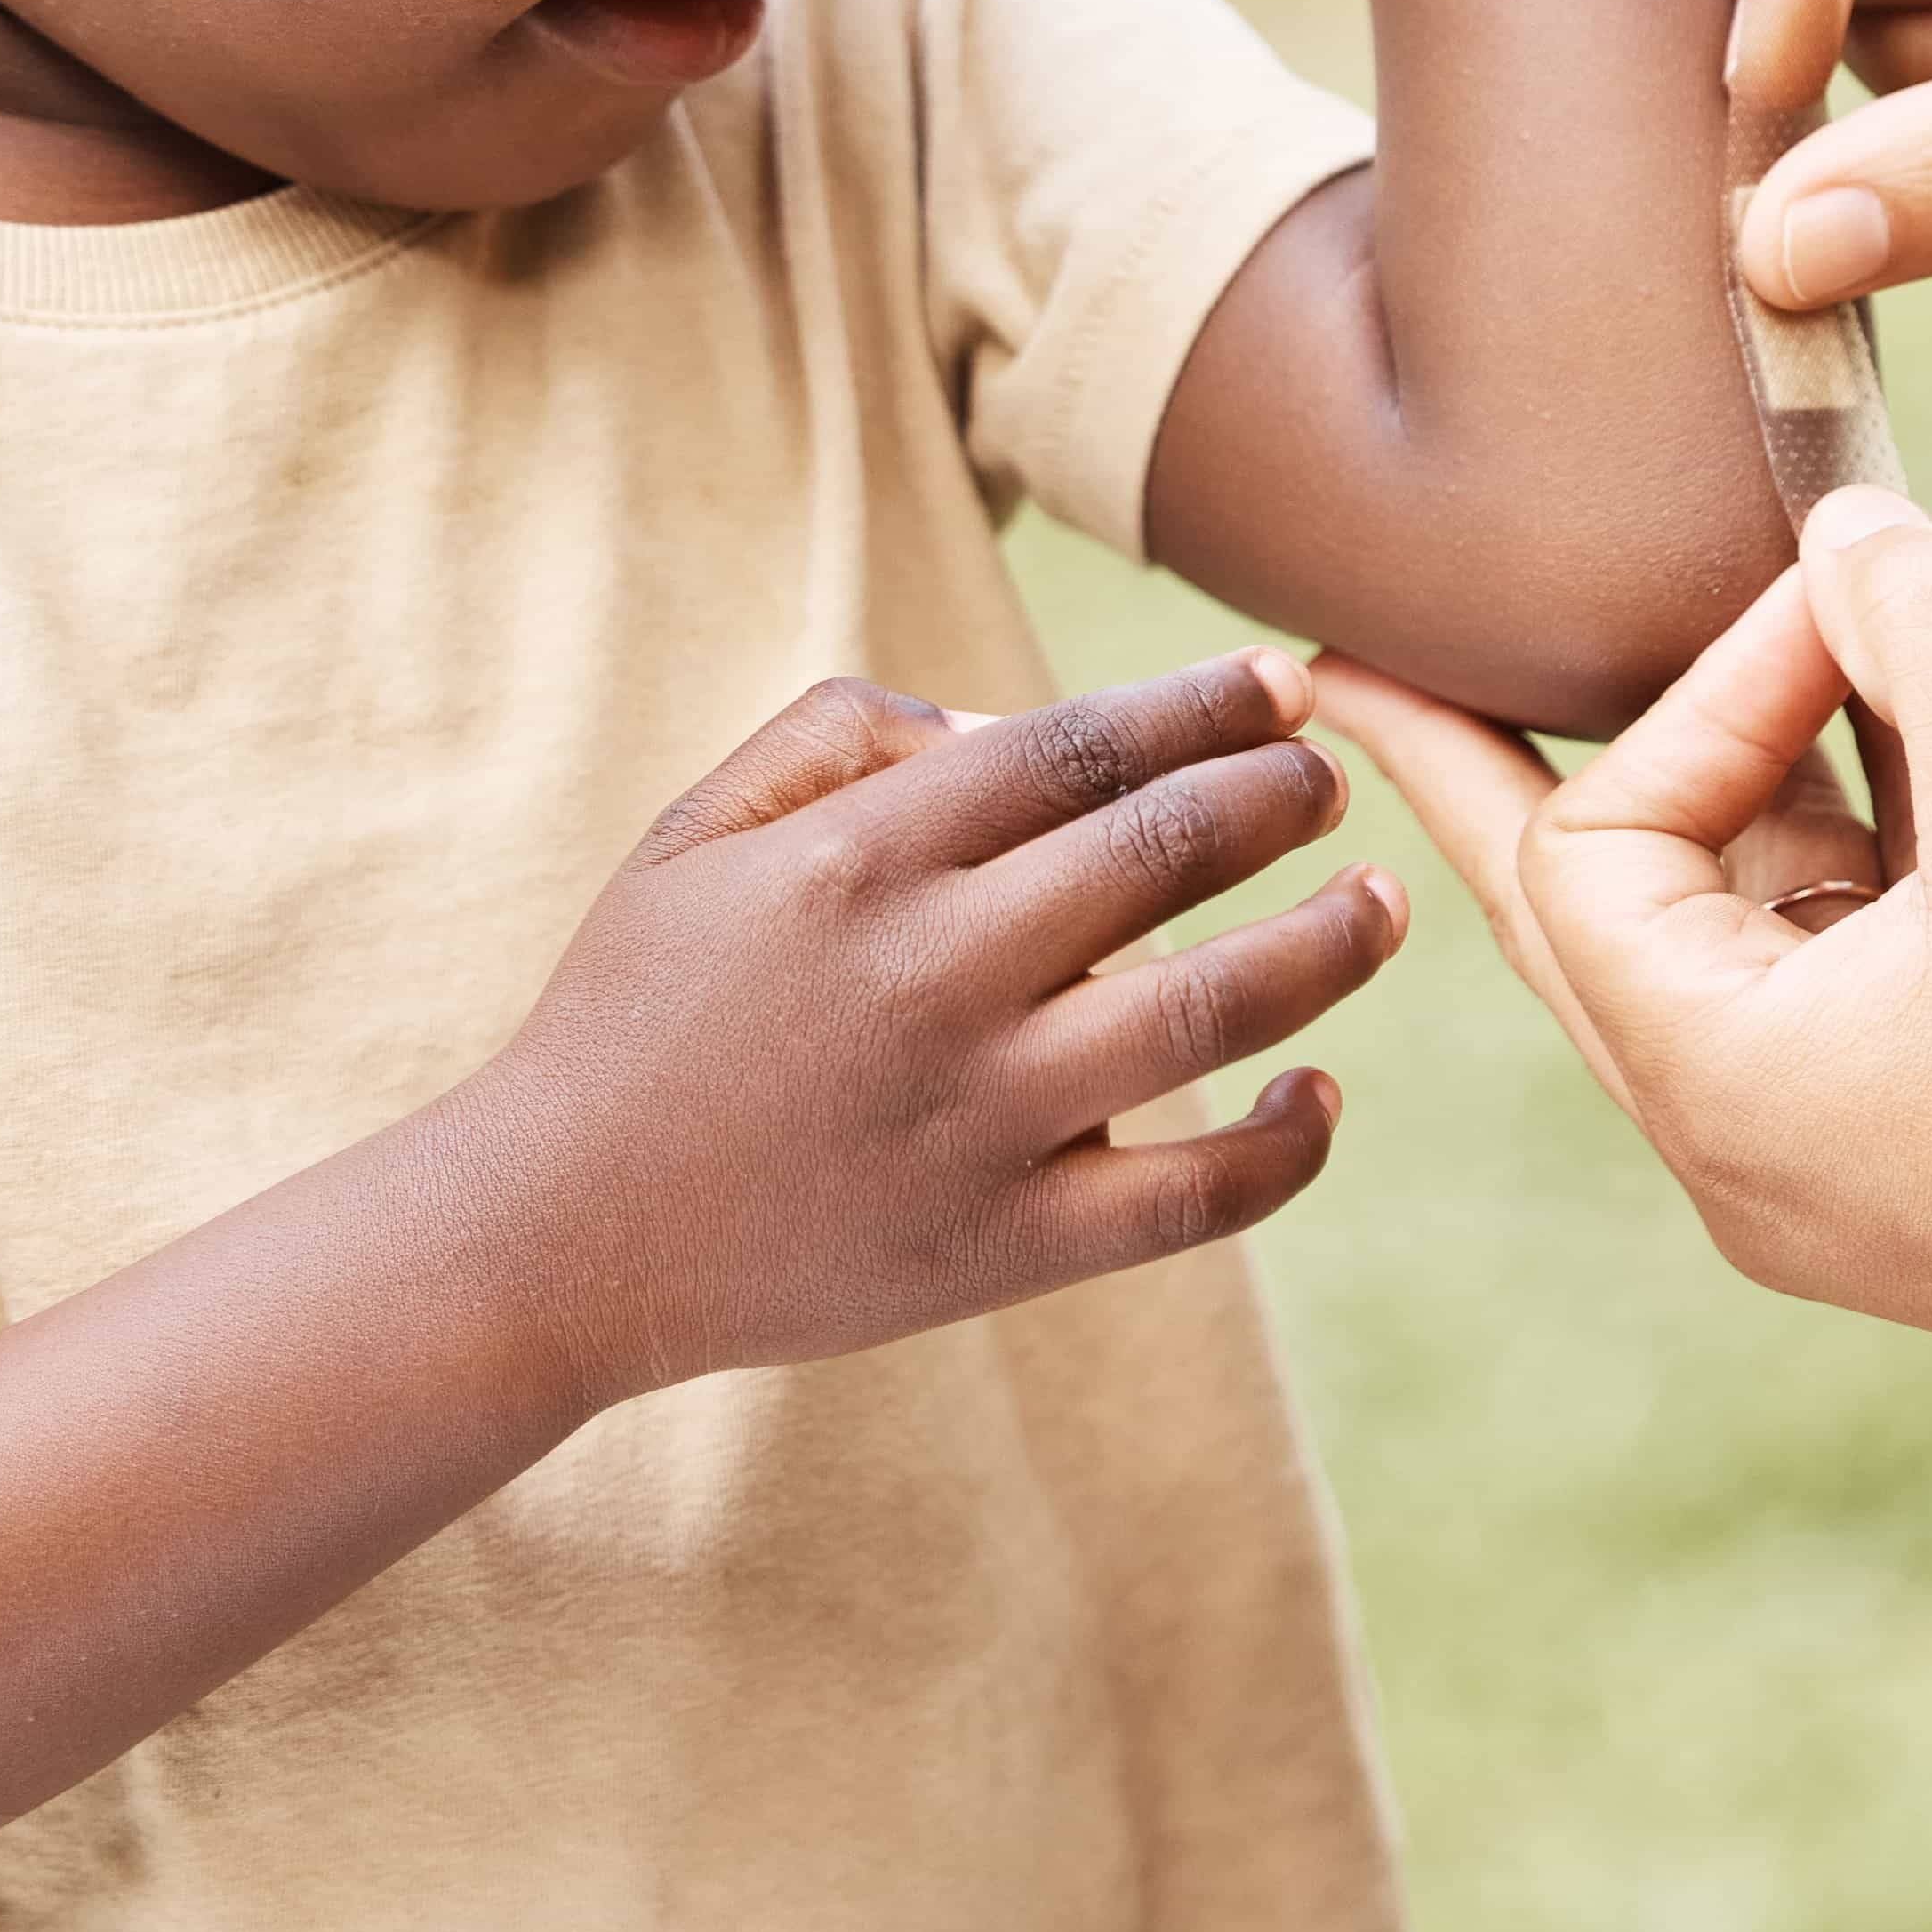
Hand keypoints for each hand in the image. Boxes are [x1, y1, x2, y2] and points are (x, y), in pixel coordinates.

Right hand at [446, 652, 1402, 1418]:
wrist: (549, 1237)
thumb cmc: (634, 1016)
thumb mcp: (694, 836)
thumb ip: (838, 736)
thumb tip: (999, 715)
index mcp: (863, 856)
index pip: (1083, 744)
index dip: (1207, 703)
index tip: (1285, 683)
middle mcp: (934, 972)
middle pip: (1168, 849)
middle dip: (1283, 795)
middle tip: (1332, 780)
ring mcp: (977, 1116)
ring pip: (1210, 1006)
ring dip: (1325, 945)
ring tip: (1382, 905)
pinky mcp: (1001, 1248)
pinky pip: (1190, 1198)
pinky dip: (1280, 1147)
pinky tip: (1320, 1096)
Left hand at [1316, 491, 1931, 1454]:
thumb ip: (1930, 620)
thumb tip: (1845, 533)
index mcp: (1722, 1086)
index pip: (1593, 837)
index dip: (1707, 688)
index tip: (1856, 613)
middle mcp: (1748, 1152)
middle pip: (1580, 909)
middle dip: (1488, 770)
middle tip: (1337, 673)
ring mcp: (1849, 1173)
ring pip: (1728, 933)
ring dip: (1743, 785)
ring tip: (1725, 666)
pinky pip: (1837, 979)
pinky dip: (1853, 855)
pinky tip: (1920, 764)